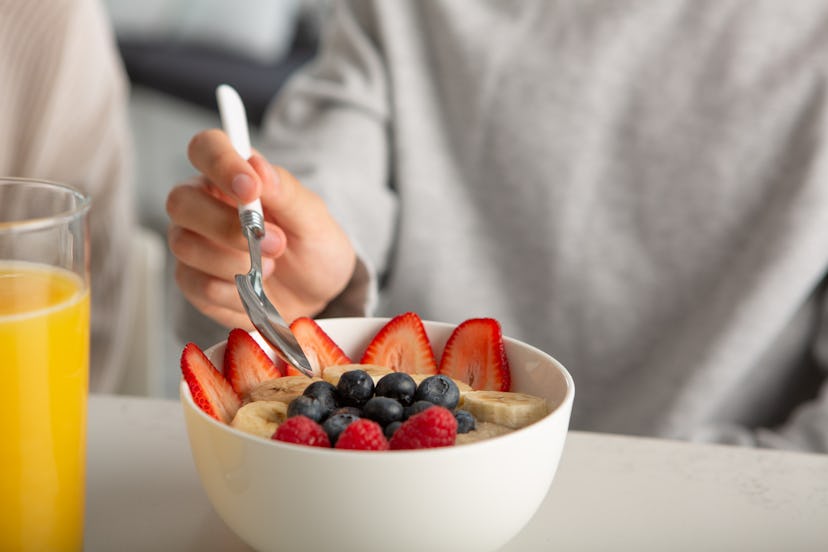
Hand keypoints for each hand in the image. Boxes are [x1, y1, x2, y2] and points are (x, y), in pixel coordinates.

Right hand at [166, 129, 356, 329]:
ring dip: (234, 262)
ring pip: (185, 245)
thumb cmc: (313, 246)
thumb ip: (285, 191)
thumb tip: (258, 167)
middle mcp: (203, 205)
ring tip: (271, 268)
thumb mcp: (313, 218)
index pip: (206, 149)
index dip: (220, 164)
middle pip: (182, 201)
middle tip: (274, 243)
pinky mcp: (193, 282)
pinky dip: (233, 292)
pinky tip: (256, 291)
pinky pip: (197, 285)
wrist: (319, 294)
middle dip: (227, 227)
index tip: (251, 188)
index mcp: (231, 177)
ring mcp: (194, 243)